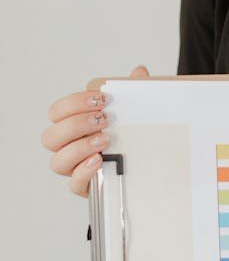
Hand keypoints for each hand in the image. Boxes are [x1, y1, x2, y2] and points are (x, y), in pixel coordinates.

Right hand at [41, 65, 149, 196]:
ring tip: (105, 140)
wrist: (146, 167)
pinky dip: (84, 171)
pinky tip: (100, 161)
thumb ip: (135, 91)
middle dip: (75, 125)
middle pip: (50, 137)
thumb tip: (139, 72)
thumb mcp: (134, 112)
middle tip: (102, 119)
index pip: (57, 112)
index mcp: (74, 126)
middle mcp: (69, 147)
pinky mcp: (87, 187)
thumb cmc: (131, 137)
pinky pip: (74, 184)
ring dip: (79, 148)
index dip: (73, 103)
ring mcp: (75, 169)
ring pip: (57, 161)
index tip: (100, 99)